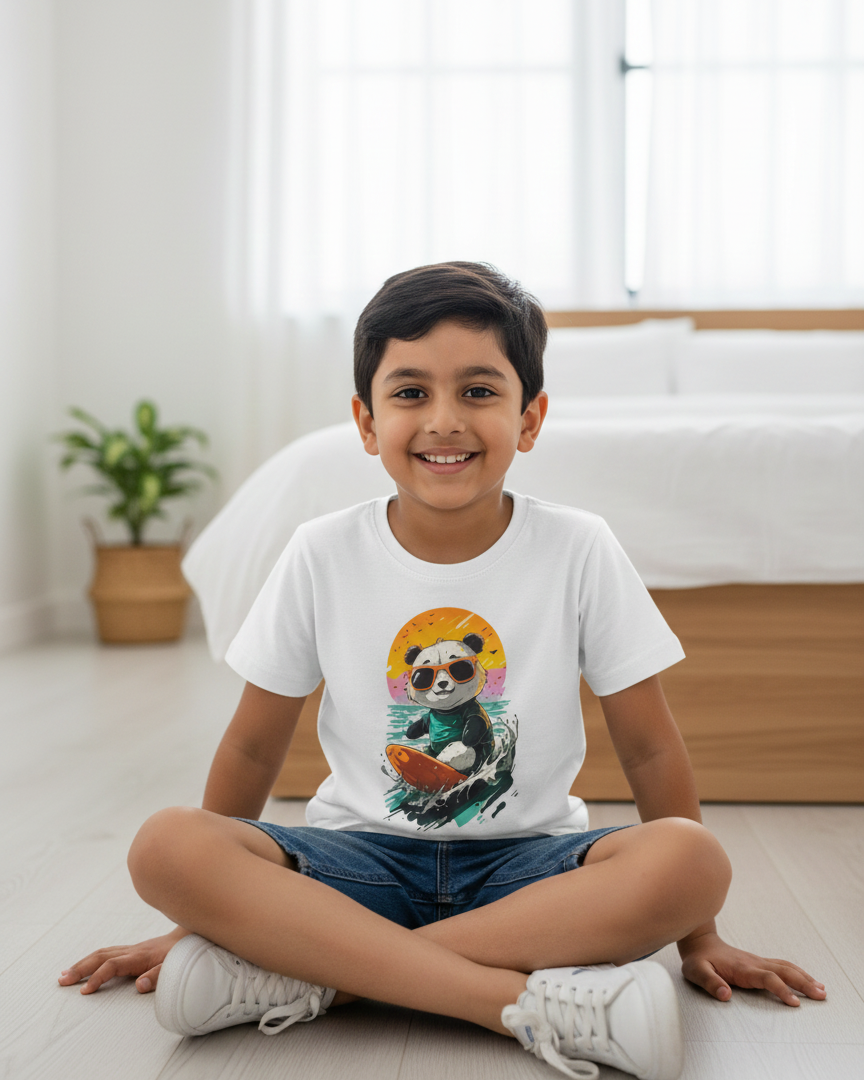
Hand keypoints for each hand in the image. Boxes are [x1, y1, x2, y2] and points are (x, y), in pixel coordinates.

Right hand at [57, 928, 188, 994]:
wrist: (194, 932)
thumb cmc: (184, 952)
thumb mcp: (177, 965)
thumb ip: (159, 975)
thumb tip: (138, 985)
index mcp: (141, 956)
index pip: (113, 965)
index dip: (98, 977)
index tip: (85, 991)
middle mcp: (134, 950)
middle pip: (101, 956)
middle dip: (80, 968)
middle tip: (62, 980)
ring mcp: (133, 949)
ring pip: (102, 952)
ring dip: (83, 963)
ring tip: (65, 974)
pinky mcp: (134, 950)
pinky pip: (108, 953)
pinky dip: (93, 959)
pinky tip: (85, 966)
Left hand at [679, 930, 826, 1006]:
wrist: (699, 941)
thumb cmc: (698, 959)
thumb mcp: (696, 971)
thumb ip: (710, 982)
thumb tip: (725, 995)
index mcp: (741, 968)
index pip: (766, 978)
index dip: (781, 990)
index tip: (795, 1003)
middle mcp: (753, 963)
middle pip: (783, 971)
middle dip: (802, 983)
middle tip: (821, 995)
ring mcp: (757, 961)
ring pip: (785, 967)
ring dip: (804, 977)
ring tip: (821, 990)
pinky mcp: (758, 962)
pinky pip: (782, 966)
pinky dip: (797, 972)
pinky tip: (807, 979)